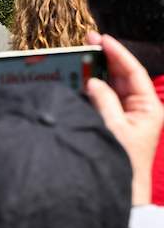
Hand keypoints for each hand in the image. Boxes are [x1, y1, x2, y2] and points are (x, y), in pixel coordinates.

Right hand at [84, 31, 163, 206]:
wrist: (121, 188)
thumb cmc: (123, 162)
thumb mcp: (115, 128)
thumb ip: (104, 102)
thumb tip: (93, 82)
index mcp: (149, 108)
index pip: (133, 72)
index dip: (118, 53)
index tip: (102, 39)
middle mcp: (138, 108)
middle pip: (121, 75)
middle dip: (105, 57)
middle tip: (88, 40)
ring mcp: (124, 114)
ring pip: (110, 84)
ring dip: (95, 70)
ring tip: (80, 55)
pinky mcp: (110, 120)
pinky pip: (100, 97)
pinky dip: (89, 86)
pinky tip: (78, 77)